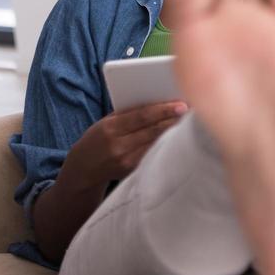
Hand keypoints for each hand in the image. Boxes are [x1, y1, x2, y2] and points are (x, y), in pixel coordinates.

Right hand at [61, 100, 187, 192]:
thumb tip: (158, 102)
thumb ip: (129, 113)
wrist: (82, 169)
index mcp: (111, 128)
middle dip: (173, 120)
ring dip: (173, 132)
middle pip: (152, 131)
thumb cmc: (98, 138)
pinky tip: (177, 138)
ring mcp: (126, 161)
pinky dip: (165, 145)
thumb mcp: (107, 122)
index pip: (142, 116)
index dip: (163, 109)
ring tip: (190, 122)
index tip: (181, 104)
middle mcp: (118, 146)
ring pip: (156, 144)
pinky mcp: (132, 172)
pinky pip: (152, 155)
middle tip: (193, 111)